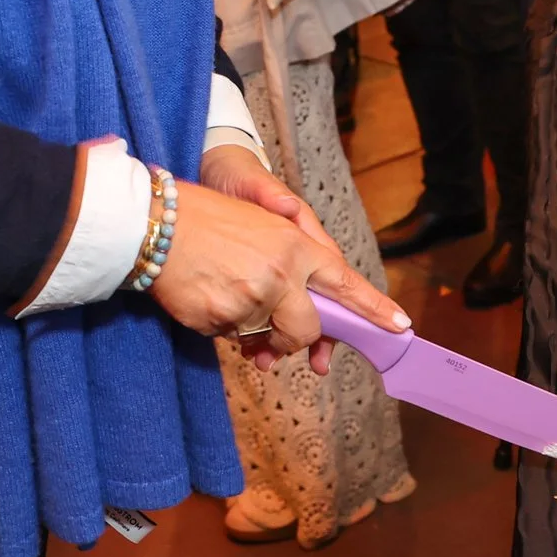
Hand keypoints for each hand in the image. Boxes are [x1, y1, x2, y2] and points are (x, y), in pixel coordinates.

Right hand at [151, 163, 411, 375]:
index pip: (344, 283)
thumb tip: (309, 306)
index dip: (372, 308)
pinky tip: (209, 300)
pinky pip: (233, 339)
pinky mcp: (221, 318)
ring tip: (229, 303)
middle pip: (308, 328)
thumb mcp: (261, 224)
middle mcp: (281, 275)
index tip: (400, 328)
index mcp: (295, 247)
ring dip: (252, 333)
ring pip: (267, 337)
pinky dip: (224, 328)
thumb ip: (293, 261)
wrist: (156, 222)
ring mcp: (251, 299)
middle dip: (296, 339)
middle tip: (279, 338)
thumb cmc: (209, 218)